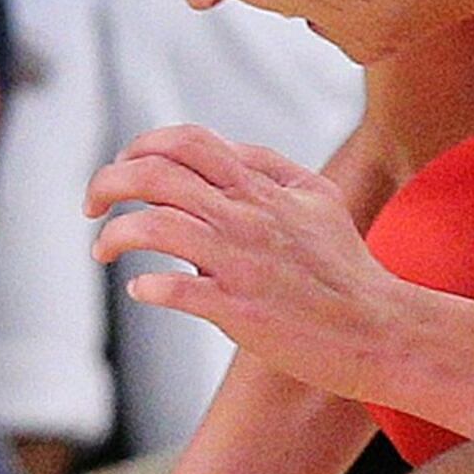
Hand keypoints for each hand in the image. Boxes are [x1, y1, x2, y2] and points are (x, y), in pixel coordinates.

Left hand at [92, 125, 408, 399]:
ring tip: (103, 249)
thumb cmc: (348, 273)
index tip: (125, 167)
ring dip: (113, 234)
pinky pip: (172, 288)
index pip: (188, 142)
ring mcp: (241, 262)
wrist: (381, 330)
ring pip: (153, 224)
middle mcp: (248, 216)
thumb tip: (224, 155)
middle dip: (107, 182)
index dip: (142, 146)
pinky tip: (143, 289)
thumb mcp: (321, 201)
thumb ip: (273, 170)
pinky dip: (147, 286)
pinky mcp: (239, 308)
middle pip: (155, 173)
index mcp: (264, 189)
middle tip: (93, 204)